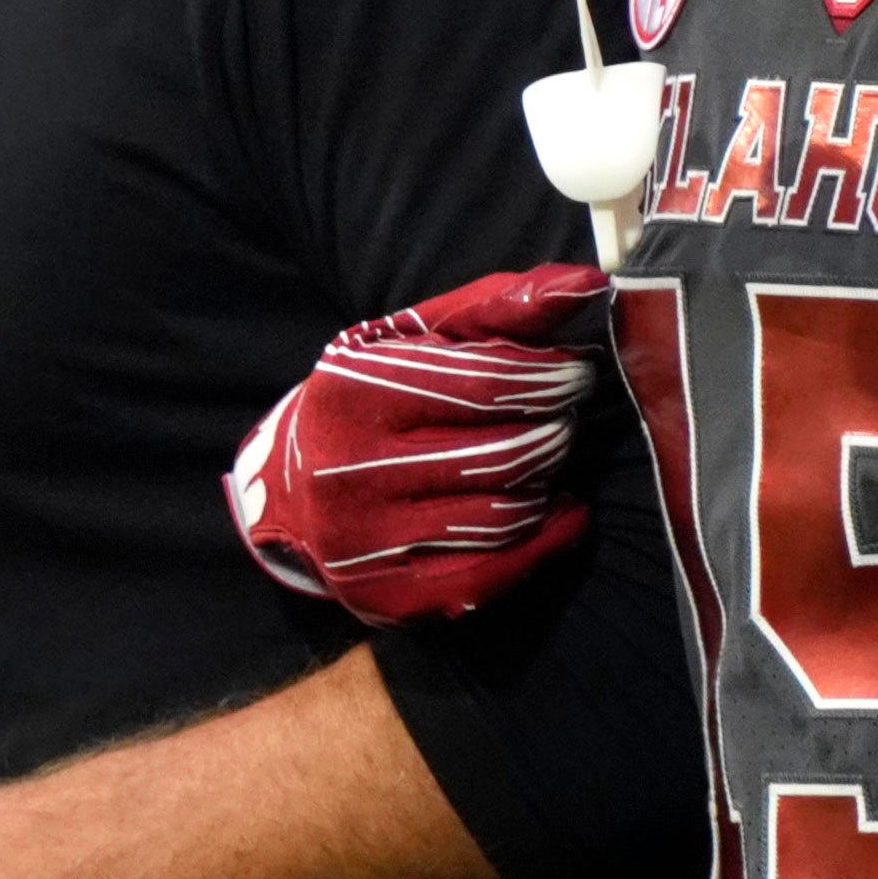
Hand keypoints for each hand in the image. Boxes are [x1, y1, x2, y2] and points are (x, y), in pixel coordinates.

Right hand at [226, 264, 611, 624]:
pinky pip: (498, 571)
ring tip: (539, 461)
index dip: (551, 376)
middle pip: (506, 452)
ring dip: (545, 482)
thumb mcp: (413, 340)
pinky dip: (548, 540)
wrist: (291, 493)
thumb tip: (586, 284)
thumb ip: (496, 306)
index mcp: (356, 391)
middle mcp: (352, 469)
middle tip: (556, 418)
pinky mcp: (391, 595)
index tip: (574, 372)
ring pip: (508, 512)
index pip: (488, 383)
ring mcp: (369, 541)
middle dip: (553, 430)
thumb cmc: (373, 402)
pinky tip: (560, 513)